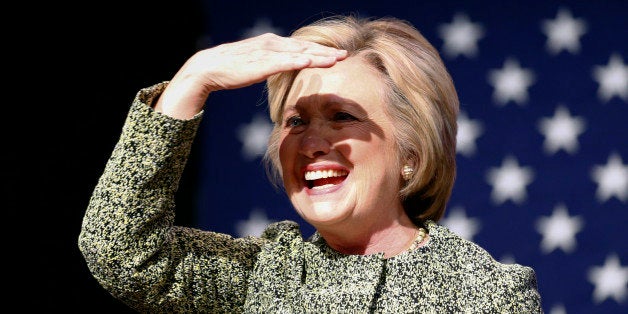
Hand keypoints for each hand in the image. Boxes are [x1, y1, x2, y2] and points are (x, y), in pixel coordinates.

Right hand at [155, 33, 347, 118]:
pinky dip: (298, 60)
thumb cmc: (231, 69)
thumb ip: (270, 64)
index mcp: (271, 44)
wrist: (208, 68)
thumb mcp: (256, 64)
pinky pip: (283, 61)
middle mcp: (271, 44)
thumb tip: (281, 69)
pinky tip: (311, 61)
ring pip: (298, 52)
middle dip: (325, 52)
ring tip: (336, 59)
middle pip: (304, 47)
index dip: (319, 51)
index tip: (336, 55)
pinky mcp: (260, 62)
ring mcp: (266, 52)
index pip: (300, 47)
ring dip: (319, 56)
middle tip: (344, 55)